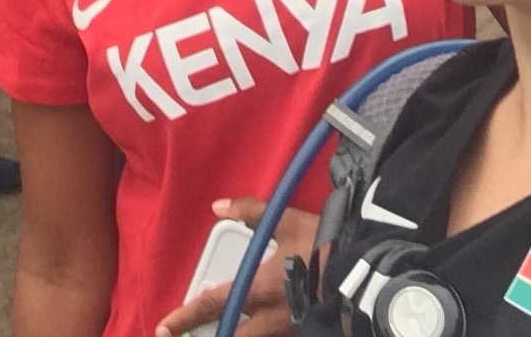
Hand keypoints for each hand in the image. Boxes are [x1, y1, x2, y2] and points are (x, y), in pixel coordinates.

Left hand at [156, 197, 318, 336]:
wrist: (367, 270)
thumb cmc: (323, 244)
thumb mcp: (286, 221)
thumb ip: (251, 212)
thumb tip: (217, 206)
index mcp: (260, 289)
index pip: (215, 304)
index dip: (186, 315)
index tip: (164, 327)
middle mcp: (271, 318)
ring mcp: (290, 330)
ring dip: (237, 334)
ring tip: (224, 329)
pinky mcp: (307, 331)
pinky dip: (262, 333)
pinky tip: (260, 327)